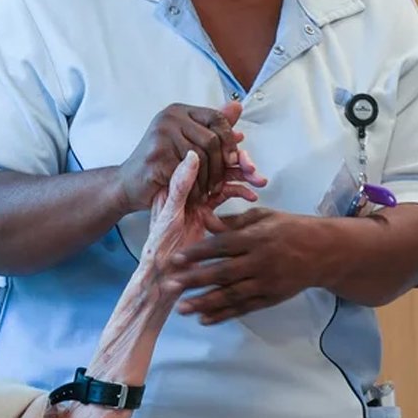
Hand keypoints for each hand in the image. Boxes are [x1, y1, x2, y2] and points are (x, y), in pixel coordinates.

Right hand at [116, 101, 266, 211]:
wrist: (128, 184)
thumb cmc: (159, 165)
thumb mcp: (188, 142)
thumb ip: (212, 127)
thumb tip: (237, 107)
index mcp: (179, 112)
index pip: (216, 118)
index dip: (229, 140)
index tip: (233, 160)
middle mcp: (169, 118)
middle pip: (211, 140)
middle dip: (220, 166)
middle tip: (219, 184)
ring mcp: (161, 136)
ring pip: (202, 158)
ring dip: (207, 181)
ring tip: (206, 192)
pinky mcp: (156, 156)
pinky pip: (187, 173)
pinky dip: (194, 189)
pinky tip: (193, 196)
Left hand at [141, 152, 256, 287]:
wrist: (161, 273)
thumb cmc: (158, 245)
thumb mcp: (169, 214)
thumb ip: (180, 185)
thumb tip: (192, 154)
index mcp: (174, 184)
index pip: (200, 159)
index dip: (218, 150)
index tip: (237, 144)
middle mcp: (186, 189)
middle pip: (214, 168)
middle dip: (236, 166)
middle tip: (253, 168)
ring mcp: (197, 201)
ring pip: (223, 182)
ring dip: (242, 180)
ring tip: (259, 180)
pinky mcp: (206, 215)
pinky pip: (225, 198)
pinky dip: (239, 194)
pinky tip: (252, 196)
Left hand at [166, 208, 325, 324]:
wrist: (326, 252)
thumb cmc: (290, 229)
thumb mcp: (263, 217)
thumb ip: (232, 221)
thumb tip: (204, 219)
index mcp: (257, 237)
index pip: (222, 246)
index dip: (198, 253)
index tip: (176, 260)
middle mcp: (261, 261)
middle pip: (222, 273)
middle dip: (194, 280)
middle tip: (169, 286)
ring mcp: (267, 282)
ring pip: (232, 295)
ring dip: (204, 303)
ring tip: (181, 309)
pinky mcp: (272, 298)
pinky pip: (244, 308)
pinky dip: (224, 315)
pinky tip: (204, 319)